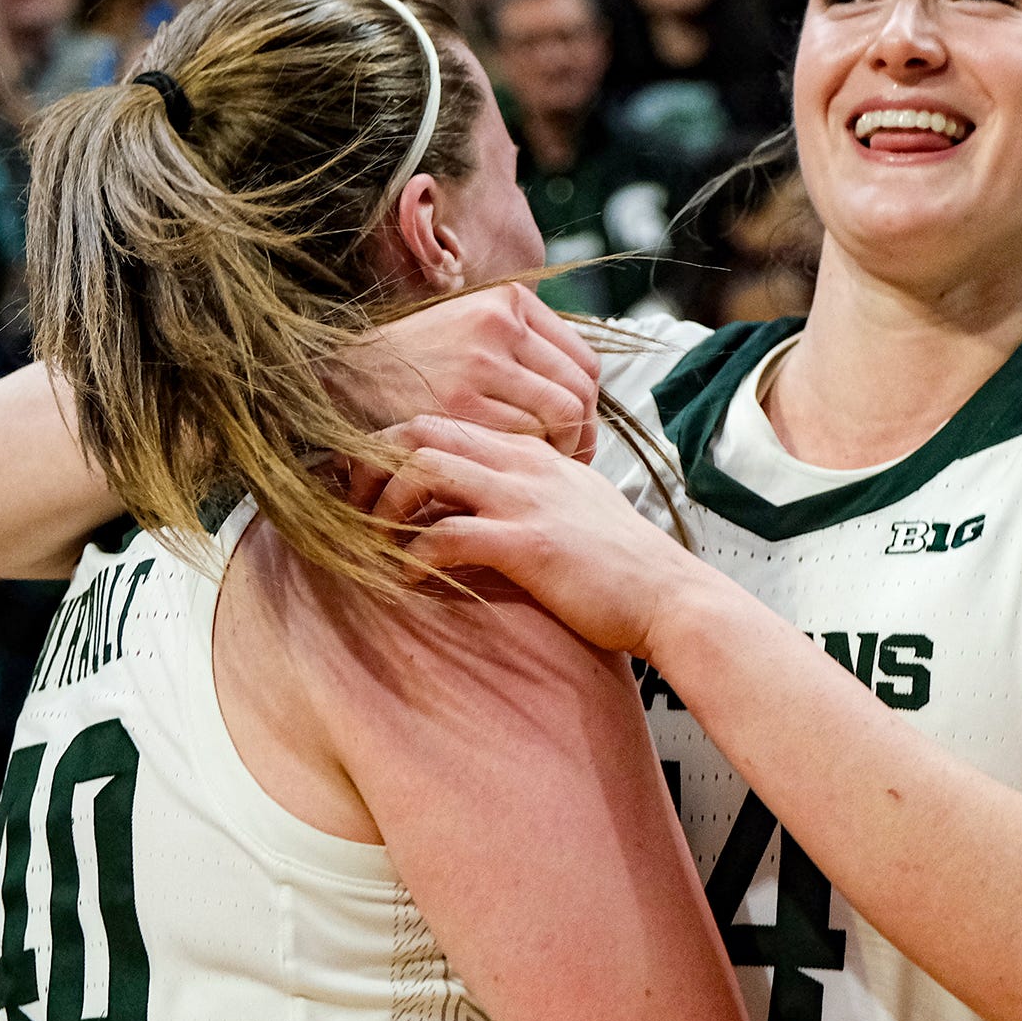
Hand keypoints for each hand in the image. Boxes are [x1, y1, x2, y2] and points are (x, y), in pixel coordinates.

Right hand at [324, 283, 601, 459]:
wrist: (340, 373)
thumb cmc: (410, 362)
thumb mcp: (466, 328)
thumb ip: (518, 346)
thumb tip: (577, 388)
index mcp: (508, 301)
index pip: (583, 361)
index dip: (590, 406)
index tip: (579, 433)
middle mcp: (500, 324)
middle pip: (579, 392)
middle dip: (583, 436)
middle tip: (569, 462)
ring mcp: (481, 363)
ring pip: (561, 417)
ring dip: (559, 452)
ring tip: (537, 469)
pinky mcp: (460, 403)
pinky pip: (523, 439)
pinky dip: (523, 460)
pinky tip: (505, 471)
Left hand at [358, 415, 717, 657]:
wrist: (669, 597)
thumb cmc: (619, 567)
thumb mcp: (572, 510)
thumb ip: (526, 495)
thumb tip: (473, 508)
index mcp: (530, 452)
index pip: (442, 422)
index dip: (389, 450)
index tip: (365, 486)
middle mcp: (522, 463)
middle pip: (420, 429)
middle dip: (371, 463)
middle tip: (352, 506)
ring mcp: (525, 499)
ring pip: (424, 467)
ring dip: (385, 503)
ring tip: (375, 541)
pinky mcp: (527, 543)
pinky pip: (445, 534)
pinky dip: (411, 555)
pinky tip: (407, 578)